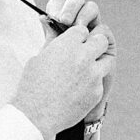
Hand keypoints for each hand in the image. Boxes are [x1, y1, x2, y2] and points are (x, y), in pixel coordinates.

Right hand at [43, 0, 115, 126]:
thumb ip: (51, 41)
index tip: (74, 44)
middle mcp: (83, 56)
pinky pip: (100, 82)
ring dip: (98, 64)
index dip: (78, 37)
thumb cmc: (32, 86)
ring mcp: (93, 75)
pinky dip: (92, 84)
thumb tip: (49, 23)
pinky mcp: (97, 92)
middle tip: (86, 54)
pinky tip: (79, 91)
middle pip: (101, 40)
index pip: (82, 30)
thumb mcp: (38, 58)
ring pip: (107, 61)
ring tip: (85, 72)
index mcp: (67, 44)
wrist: (36, 116)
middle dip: (94, 45)